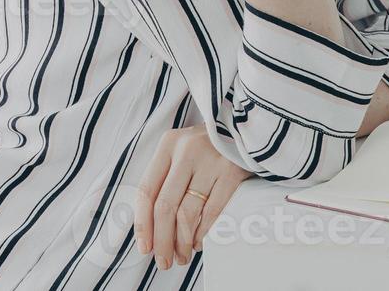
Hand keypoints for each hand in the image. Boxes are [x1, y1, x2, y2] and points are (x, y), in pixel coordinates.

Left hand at [134, 125, 251, 269]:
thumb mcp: (182, 150)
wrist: (246, 127)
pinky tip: (198, 242)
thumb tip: (151, 226)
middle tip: (163, 260)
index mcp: (168, 145)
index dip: (142, 223)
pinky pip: (212, 210)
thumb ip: (165, 178)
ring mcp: (211, 160)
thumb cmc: (209, 145)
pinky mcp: (232, 171)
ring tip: (182, 255)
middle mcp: (187, 150)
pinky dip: (203, 232)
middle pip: (165, 205)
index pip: (146, 190)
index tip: (144, 246)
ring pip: (188, 212)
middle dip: (162, 240)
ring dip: (183, 241)